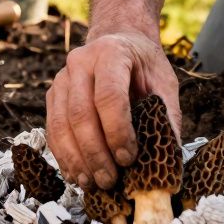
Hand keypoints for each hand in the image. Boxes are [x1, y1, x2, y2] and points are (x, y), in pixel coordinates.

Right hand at [46, 29, 180, 189]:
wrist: (119, 41)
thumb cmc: (143, 64)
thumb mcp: (164, 81)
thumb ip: (167, 115)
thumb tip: (171, 154)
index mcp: (111, 53)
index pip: (109, 96)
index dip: (117, 131)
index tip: (128, 158)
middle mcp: (80, 62)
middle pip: (80, 113)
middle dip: (95, 152)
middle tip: (110, 179)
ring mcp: (62, 78)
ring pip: (61, 124)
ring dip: (75, 159)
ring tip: (92, 183)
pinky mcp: (53, 95)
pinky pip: (52, 130)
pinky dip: (63, 155)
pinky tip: (77, 174)